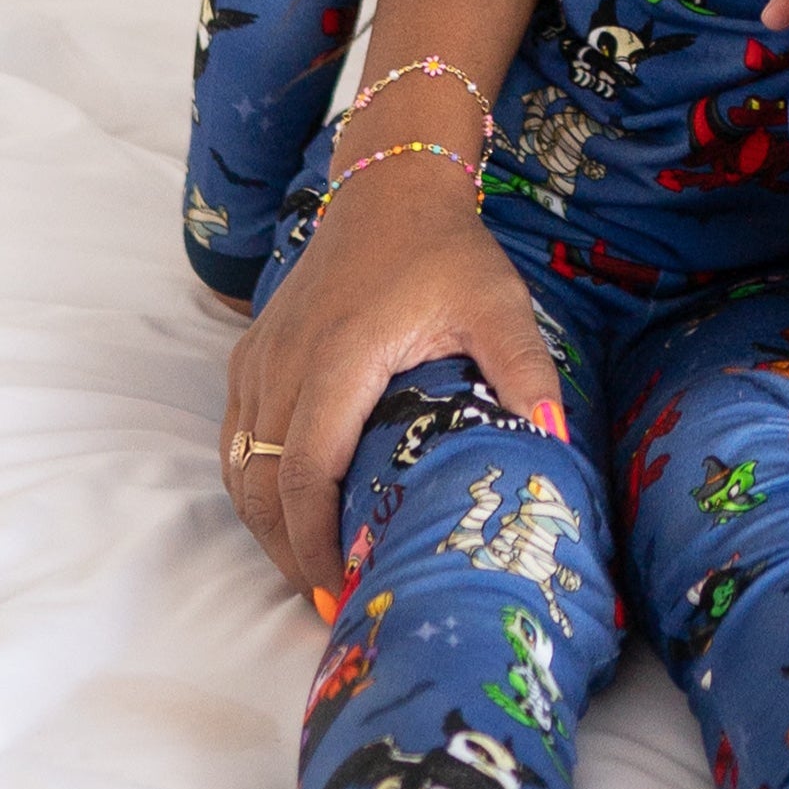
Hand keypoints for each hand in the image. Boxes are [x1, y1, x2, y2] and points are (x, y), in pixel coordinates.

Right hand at [217, 149, 564, 600]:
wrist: (392, 191)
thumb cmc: (446, 252)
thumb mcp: (499, 304)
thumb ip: (525, 368)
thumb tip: (554, 436)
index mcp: (341, 358)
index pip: (306, 473)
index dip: (314, 542)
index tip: (340, 587)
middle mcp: (284, 363)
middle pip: (261, 486)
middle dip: (288, 551)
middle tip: (328, 597)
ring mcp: (259, 360)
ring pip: (240, 468)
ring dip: (268, 525)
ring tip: (313, 567)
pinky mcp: (250, 357)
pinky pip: (235, 439)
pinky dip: (254, 485)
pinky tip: (290, 513)